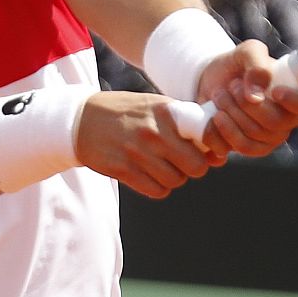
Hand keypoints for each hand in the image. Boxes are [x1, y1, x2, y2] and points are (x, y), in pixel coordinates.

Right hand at [75, 90, 226, 198]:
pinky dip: (157, 187)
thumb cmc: (126, 112)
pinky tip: (149, 174)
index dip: (212, 148)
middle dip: (193, 167)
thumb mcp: (155, 106)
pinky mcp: (123, 170)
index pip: (207, 136)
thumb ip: (184, 123)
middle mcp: (154, 132)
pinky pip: (156, 190)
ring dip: (173, 177)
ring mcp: (138, 153)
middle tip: (183, 161)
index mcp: (166, 112)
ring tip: (162, 166)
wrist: (81, 119)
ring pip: (176, 181)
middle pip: (196, 166)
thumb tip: (217, 153)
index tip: (208, 151)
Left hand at [194, 40, 297, 157]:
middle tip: (231, 85)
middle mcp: (289, 119)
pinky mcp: (252, 148)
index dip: (297, 102)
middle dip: (246, 103)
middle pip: (276, 123)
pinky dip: (221, 131)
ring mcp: (272, 138)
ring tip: (219, 95)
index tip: (275, 91)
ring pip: (254, 136)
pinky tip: (214, 115)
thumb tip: (256, 96)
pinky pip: (239, 148)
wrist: (212, 81)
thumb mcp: (248, 52)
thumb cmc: (238, 64)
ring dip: (230, 113)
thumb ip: (257, 65)